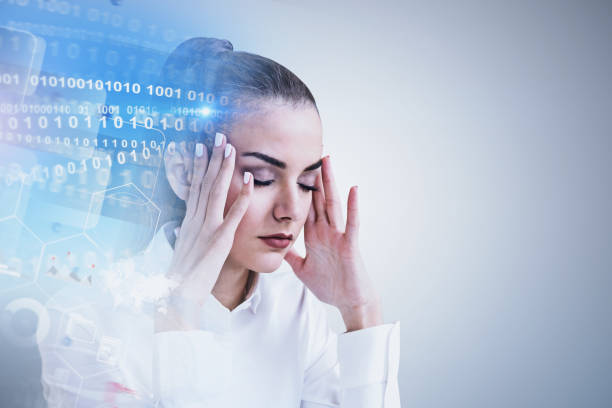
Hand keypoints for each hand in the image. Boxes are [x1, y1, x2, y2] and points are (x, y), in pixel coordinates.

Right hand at [156, 134, 252, 330]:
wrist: (177, 297)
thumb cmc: (181, 278)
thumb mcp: (183, 250)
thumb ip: (185, 236)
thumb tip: (181, 228)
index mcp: (188, 221)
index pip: (195, 187)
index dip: (198, 166)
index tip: (201, 146)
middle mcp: (195, 220)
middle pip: (204, 183)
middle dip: (211, 158)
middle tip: (218, 135)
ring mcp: (207, 228)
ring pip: (216, 192)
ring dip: (223, 168)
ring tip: (229, 147)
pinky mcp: (220, 240)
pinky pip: (233, 214)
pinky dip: (242, 196)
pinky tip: (249, 180)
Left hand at [283, 156, 381, 331]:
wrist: (349, 302)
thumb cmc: (330, 286)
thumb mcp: (302, 269)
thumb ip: (292, 255)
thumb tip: (276, 245)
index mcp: (314, 236)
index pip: (304, 207)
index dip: (298, 189)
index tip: (291, 170)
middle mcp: (326, 231)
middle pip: (318, 199)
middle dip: (313, 177)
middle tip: (308, 153)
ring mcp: (338, 236)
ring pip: (333, 204)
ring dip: (330, 183)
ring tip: (327, 161)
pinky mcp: (350, 245)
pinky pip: (351, 223)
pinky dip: (352, 207)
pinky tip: (353, 189)